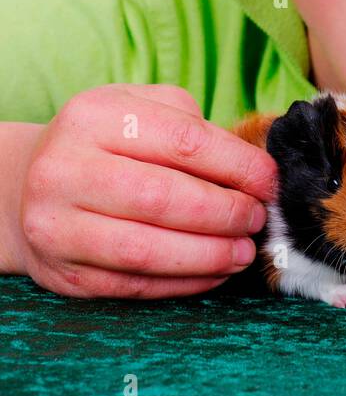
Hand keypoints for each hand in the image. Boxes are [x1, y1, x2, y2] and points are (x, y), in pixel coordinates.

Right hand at [15, 84, 277, 298]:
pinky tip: (213, 273)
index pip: (182, 141)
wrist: (26, 185)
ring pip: (146, 250)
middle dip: (225, 213)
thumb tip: (254, 169)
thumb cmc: (105, 143)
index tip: (269, 181)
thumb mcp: (139, 110)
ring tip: (243, 251)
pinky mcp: (63, 273)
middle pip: (163, 197)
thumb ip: (193, 128)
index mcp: (94, 117)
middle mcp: (66, 169)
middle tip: (256, 219)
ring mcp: (57, 225)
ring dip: (208, 255)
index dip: (237, 165)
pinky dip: (183, 283)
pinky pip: (133, 285)